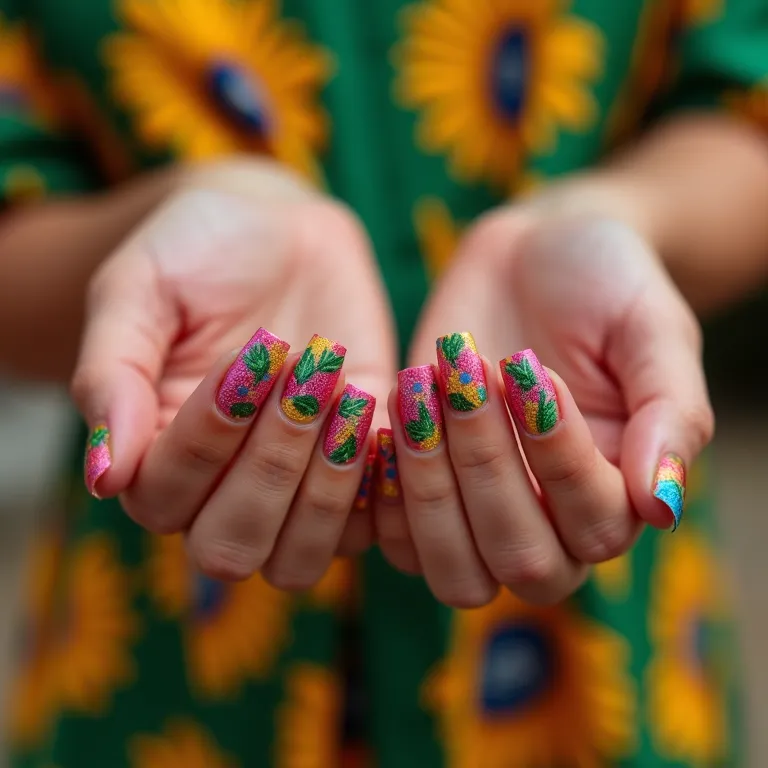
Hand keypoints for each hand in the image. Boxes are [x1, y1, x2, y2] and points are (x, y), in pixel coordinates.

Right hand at [72, 159, 395, 587]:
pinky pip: (369, 526)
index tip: (254, 351)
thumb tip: (103, 477)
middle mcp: (216, 490)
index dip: (208, 438)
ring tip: (343, 387)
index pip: (161, 498)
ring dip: (327, 483)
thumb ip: (111, 378)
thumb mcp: (136, 291)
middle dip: (272, 465)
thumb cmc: (193, 253)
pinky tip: (380, 404)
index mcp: (150, 456)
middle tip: (303, 370)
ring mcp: (290, 488)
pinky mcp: (351, 469)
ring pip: (298, 557)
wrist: (275, 228)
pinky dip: (381, 481)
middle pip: (230, 548)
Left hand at [378, 207, 711, 606]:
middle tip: (470, 376)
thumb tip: (662, 508)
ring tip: (421, 387)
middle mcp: (552, 524)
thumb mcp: (652, 330)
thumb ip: (673, 415)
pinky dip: (384, 492)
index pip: (596, 523)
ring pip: (456, 570)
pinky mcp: (426, 496)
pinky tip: (387, 415)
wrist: (533, 256)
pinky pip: (399, 542)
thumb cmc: (604, 287)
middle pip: (521, 560)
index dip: (558, 457)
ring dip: (429, 484)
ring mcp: (481, 517)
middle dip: (486, 464)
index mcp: (620, 495)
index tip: (531, 369)